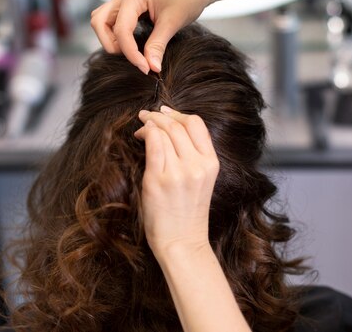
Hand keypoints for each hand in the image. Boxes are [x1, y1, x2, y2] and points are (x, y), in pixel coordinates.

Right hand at [90, 0, 216, 73]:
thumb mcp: (173, 22)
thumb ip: (158, 46)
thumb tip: (151, 68)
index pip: (120, 30)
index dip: (130, 53)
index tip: (146, 69)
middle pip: (100, 23)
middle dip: (112, 44)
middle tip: (135, 58)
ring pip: (103, 20)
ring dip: (112, 39)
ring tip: (134, 51)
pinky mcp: (132, 4)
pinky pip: (114, 20)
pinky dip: (119, 34)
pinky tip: (137, 44)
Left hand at [133, 106, 218, 257]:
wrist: (182, 241)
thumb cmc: (188, 212)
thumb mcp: (202, 180)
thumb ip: (193, 156)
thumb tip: (171, 129)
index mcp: (211, 164)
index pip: (197, 125)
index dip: (179, 114)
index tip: (166, 112)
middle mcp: (198, 165)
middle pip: (178, 126)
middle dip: (161, 116)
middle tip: (147, 115)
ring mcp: (179, 172)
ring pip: (164, 132)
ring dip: (151, 123)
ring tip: (142, 125)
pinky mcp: (159, 180)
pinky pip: (153, 145)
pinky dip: (146, 134)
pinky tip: (140, 136)